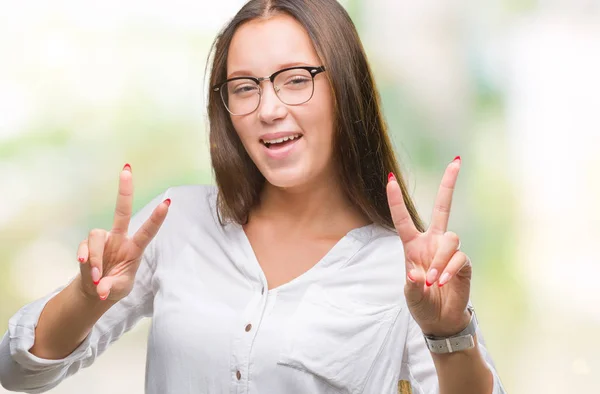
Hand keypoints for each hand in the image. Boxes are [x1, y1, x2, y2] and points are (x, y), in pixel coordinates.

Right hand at [76, 164, 169, 301]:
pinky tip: (88, 273)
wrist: (94, 290)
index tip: (168, 202)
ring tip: (96, 276)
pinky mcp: (88, 245)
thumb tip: (101, 288)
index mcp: (134, 248)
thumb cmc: (113, 286)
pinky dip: (85, 261)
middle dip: (124, 191)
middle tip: (127, 169)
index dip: (157, 218)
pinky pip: (85, 248)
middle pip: (122, 211)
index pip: (147, 231)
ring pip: (96, 236)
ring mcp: (103, 240)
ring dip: (95, 258)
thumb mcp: (118, 289)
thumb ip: (110, 287)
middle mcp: (119, 239)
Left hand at [387, 157, 471, 336]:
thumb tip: (418, 274)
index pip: (403, 219)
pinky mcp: (464, 262)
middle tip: (456, 162)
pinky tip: (443, 282)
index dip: (395, 200)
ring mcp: (449, 251)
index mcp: (413, 246)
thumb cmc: (422, 304)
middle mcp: (432, 242)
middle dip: (449, 184)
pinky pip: (459, 257)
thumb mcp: (410, 296)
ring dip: (440, 259)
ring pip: (450, 238)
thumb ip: (412, 286)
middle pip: (442, 208)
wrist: (441, 320)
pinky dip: (449, 269)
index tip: (389, 178)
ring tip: (434, 281)